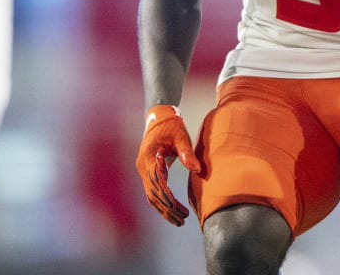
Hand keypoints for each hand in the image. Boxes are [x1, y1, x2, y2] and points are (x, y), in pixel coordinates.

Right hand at [135, 104, 202, 225]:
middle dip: (167, 208)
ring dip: (163, 209)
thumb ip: (187, 153)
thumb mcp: (181, 136)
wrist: (159, 117)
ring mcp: (142, 169)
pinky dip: (160, 203)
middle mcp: (142, 166)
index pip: (157, 182)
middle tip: (183, 220)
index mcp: (149, 157)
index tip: (178, 208)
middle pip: (153, 193)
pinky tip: (170, 211)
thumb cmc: (171, 125)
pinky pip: (152, 191)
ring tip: (179, 221)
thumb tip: (197, 170)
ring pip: (151, 195)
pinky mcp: (146, 171)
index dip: (167, 197)